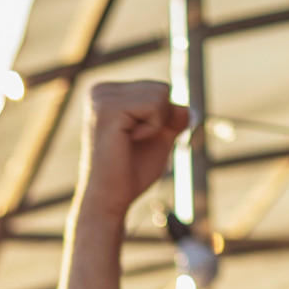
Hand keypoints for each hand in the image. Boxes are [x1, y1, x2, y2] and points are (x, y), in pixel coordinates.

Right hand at [75, 81, 187, 220]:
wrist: (109, 200)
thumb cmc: (130, 173)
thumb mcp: (157, 139)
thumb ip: (172, 120)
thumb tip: (187, 109)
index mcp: (108, 93)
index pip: (158, 89)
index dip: (160, 119)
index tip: (133, 140)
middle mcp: (101, 90)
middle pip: (161, 88)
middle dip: (160, 119)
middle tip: (133, 143)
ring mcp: (102, 98)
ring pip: (161, 94)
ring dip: (156, 124)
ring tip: (129, 142)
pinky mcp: (108, 109)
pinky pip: (156, 106)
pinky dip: (153, 128)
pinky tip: (129, 141)